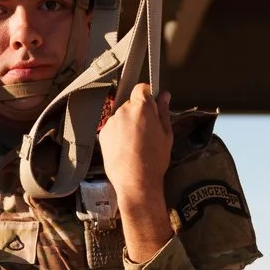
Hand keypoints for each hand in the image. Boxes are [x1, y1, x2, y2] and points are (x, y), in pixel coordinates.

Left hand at [98, 84, 173, 262]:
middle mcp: (124, 111)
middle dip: (138, 112)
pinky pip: (112, 128)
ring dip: (127, 123)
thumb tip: (164, 96)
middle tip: (147, 130)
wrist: (136, 182)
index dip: (147, 95)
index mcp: (142, 108)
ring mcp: (111, 122)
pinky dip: (118, 134)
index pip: (142, 88)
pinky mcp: (103, 134)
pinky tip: (126, 148)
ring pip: (121, 116)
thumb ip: (163, 112)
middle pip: (131, 103)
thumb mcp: (166, 135)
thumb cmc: (154, 160)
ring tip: (136, 143)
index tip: (152, 105)